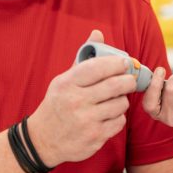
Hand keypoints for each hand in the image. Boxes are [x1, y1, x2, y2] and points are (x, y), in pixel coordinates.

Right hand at [28, 29, 136, 164]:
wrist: (43, 140)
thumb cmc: (58, 104)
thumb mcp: (64, 80)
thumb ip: (83, 59)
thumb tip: (98, 33)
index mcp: (67, 84)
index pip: (98, 67)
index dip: (117, 63)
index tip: (125, 63)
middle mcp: (76, 101)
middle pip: (116, 85)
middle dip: (128, 81)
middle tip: (129, 80)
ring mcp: (86, 121)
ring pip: (121, 104)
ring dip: (122, 101)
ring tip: (115, 100)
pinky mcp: (95, 137)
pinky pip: (119, 122)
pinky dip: (118, 118)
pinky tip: (109, 115)